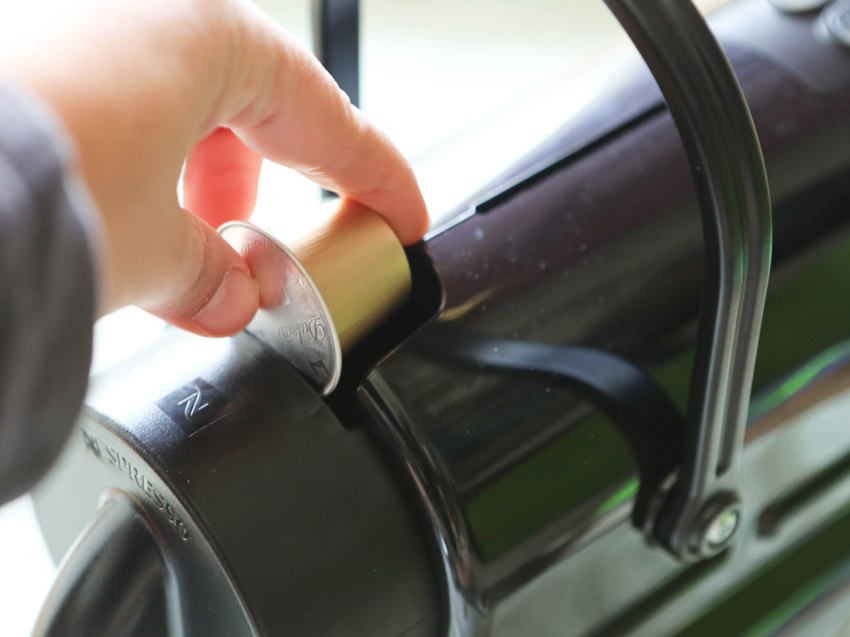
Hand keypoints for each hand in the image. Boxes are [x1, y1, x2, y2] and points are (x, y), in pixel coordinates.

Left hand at [1, 0, 427, 335]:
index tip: (404, 218)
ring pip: (170, 117)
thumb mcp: (151, 252)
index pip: (328, 123)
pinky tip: (103, 224)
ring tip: (165, 262)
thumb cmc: (20, 181)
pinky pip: (107, 116)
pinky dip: (122, 175)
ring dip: (183, 195)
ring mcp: (79, 32)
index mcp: (208, 37)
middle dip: (253, 199)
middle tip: (254, 264)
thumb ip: (209, 277)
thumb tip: (232, 298)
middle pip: (243, 116)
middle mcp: (141, 14)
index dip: (377, 180)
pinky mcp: (28, 65)